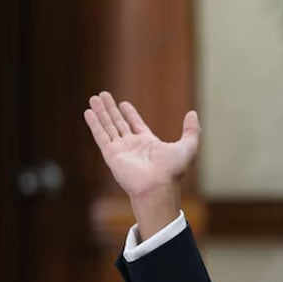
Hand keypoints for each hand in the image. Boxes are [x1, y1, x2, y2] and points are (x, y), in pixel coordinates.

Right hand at [84, 91, 200, 237]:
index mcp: (148, 144)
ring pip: (108, 126)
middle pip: (119, 123)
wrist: (158, 186)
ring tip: (94, 98)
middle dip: (111, 109)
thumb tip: (193, 113)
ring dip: (101, 112)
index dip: (130, 114)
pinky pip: (101, 136)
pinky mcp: (111, 154)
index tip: (123, 104)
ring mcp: (121, 150)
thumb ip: (192, 130)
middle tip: (103, 95)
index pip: (136, 125)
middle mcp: (133, 146)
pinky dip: (95, 124)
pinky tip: (89, 111)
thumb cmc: (173, 170)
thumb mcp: (188, 146)